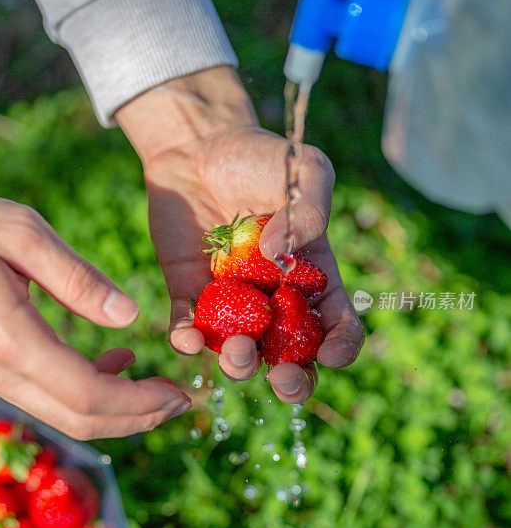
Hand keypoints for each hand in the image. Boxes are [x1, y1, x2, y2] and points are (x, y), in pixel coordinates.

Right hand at [0, 196, 190, 438]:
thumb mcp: (20, 232)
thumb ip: (76, 278)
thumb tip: (130, 317)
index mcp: (9, 337)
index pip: (87, 395)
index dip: (139, 404)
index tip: (178, 394)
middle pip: (78, 420)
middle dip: (137, 417)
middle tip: (178, 401)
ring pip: (62, 414)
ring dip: (115, 408)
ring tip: (156, 383)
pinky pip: (44, 396)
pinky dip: (87, 392)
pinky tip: (115, 363)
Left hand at [117, 67, 363, 403]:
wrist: (201, 146)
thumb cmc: (264, 158)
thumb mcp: (306, 171)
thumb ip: (310, 211)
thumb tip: (278, 255)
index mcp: (312, 278)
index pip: (337, 326)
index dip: (341, 347)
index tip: (331, 354)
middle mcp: (274, 300)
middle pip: (290, 358)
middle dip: (292, 382)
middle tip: (282, 378)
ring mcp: (231, 302)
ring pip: (239, 353)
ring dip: (240, 365)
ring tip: (237, 350)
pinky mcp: (189, 293)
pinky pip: (188, 329)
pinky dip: (186, 341)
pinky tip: (186, 337)